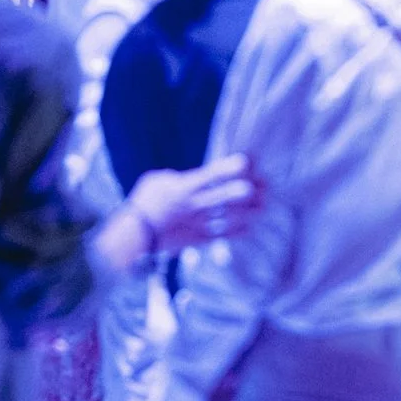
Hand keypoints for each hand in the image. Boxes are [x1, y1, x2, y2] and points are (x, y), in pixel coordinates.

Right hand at [125, 153, 263, 255]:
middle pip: (226, 198)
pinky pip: (222, 235)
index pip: (211, 176)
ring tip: (263, 206)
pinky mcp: (198, 239)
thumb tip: (185, 177)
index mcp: (184, 187)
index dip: (229, 168)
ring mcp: (198, 223)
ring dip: (249, 212)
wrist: (135, 236)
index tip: (247, 162)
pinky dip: (237, 232)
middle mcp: (195, 205)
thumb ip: (176, 177)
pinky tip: (249, 227)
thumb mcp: (157, 180)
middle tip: (264, 185)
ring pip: (229, 217)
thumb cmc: (143, 203)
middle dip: (247, 191)